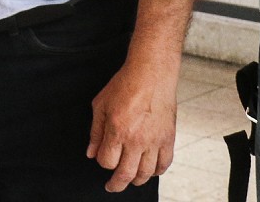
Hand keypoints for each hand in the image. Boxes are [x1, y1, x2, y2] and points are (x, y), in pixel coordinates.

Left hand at [87, 59, 177, 191]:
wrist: (151, 72)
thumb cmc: (125, 84)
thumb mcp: (101, 104)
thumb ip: (95, 131)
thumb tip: (91, 152)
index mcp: (117, 130)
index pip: (106, 161)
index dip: (102, 162)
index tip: (102, 157)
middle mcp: (137, 139)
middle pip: (125, 174)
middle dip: (116, 184)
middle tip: (112, 186)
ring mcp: (154, 140)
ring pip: (145, 173)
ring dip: (136, 180)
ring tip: (130, 178)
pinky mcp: (168, 138)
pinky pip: (164, 164)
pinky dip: (156, 171)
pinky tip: (150, 169)